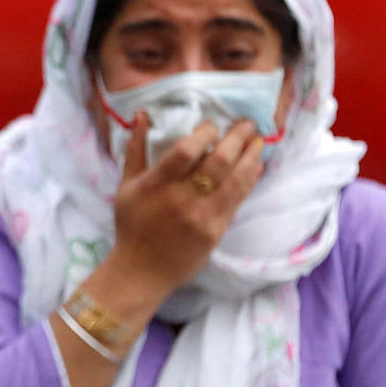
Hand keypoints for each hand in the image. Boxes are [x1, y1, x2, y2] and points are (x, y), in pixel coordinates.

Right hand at [105, 112, 264, 301]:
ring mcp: (201, 216)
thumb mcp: (126, 186)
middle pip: (217, 162)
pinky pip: (238, 200)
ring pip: (234, 180)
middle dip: (236, 138)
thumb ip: (135, 150)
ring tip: (258, 141)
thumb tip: (142, 116)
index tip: (211, 126)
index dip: (204, 133)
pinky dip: (249, 180)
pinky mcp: (216, 231)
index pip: (186, 152)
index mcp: (155, 186)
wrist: (141, 271)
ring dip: (251, 157)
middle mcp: (180, 199)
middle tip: (246, 124)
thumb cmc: (131, 225)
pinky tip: (255, 166)